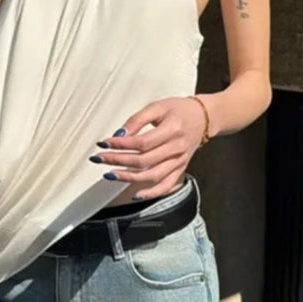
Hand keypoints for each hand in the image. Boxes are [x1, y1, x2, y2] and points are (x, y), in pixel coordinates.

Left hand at [89, 96, 207, 199]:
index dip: (121, 145)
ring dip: (128, 177)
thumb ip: (138, 119)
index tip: (103, 143)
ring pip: (152, 175)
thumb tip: (119, 135)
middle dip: (117, 160)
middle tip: (99, 158)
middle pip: (144, 160)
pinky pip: (166, 186)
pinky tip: (135, 195)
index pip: (142, 142)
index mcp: (172, 129)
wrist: (203, 118)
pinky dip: (151, 193)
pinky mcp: (180, 169)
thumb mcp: (158, 107)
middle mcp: (177, 148)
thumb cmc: (179, 110)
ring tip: (109, 174)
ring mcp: (180, 161)